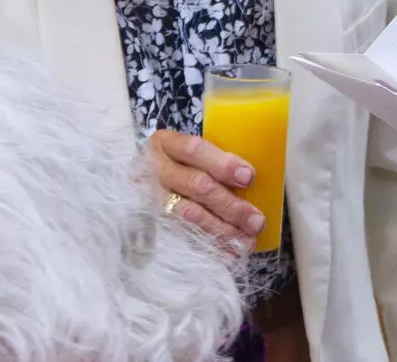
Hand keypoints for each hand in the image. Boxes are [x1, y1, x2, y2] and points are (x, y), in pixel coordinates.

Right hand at [148, 129, 264, 246]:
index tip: (249, 177)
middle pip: (196, 185)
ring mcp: (149, 198)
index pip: (195, 150)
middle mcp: (155, 170)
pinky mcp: (150, 222)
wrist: (141, 181)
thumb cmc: (178, 164)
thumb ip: (214, 161)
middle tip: (256, 221)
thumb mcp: (190, 152)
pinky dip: (208, 245)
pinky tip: (228, 252)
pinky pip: (181, 235)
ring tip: (247, 240)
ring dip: (222, 230)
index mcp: (167, 144)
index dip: (222, 164)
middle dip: (230, 205)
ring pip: (188, 214)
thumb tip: (252, 180)